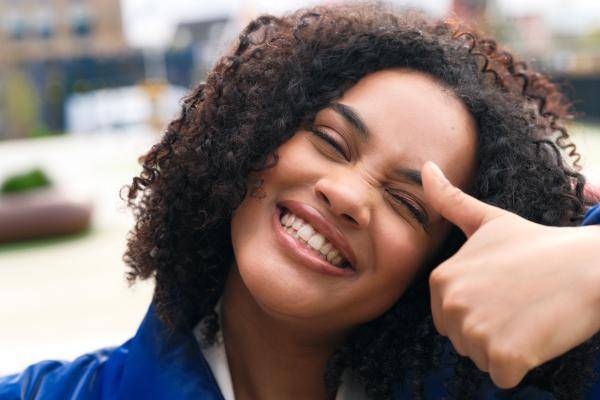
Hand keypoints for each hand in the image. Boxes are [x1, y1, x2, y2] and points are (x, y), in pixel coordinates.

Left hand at [421, 161, 599, 388]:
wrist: (588, 266)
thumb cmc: (538, 244)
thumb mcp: (488, 220)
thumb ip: (450, 201)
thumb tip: (425, 168)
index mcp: (441, 279)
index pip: (446, 316)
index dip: (477, 310)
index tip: (502, 290)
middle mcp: (450, 305)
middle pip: (460, 340)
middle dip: (487, 331)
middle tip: (517, 304)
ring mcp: (476, 331)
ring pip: (480, 359)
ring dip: (504, 348)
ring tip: (527, 317)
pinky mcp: (504, 356)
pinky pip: (502, 377)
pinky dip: (521, 366)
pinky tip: (536, 336)